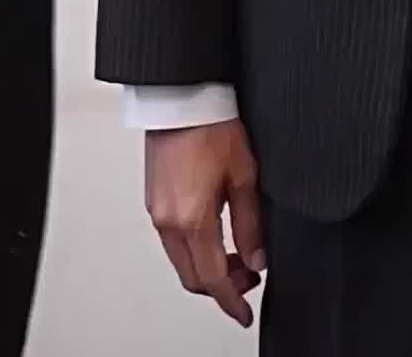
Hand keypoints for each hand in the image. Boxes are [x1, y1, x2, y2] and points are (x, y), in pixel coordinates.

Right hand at [145, 118, 265, 327]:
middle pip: (193, 277)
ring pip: (181, 261)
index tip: (244, 313)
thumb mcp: (244, 175)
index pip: (213, 279)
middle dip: (222, 286)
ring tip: (237, 255)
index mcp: (193, 219)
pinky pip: (172, 241)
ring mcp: (157, 211)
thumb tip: (257, 258)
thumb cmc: (211, 126)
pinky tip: (215, 235)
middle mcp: (168, 221)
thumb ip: (250, 223)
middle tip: (249, 277)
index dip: (232, 301)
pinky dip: (194, 249)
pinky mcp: (154, 200)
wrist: (181, 97)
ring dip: (207, 267)